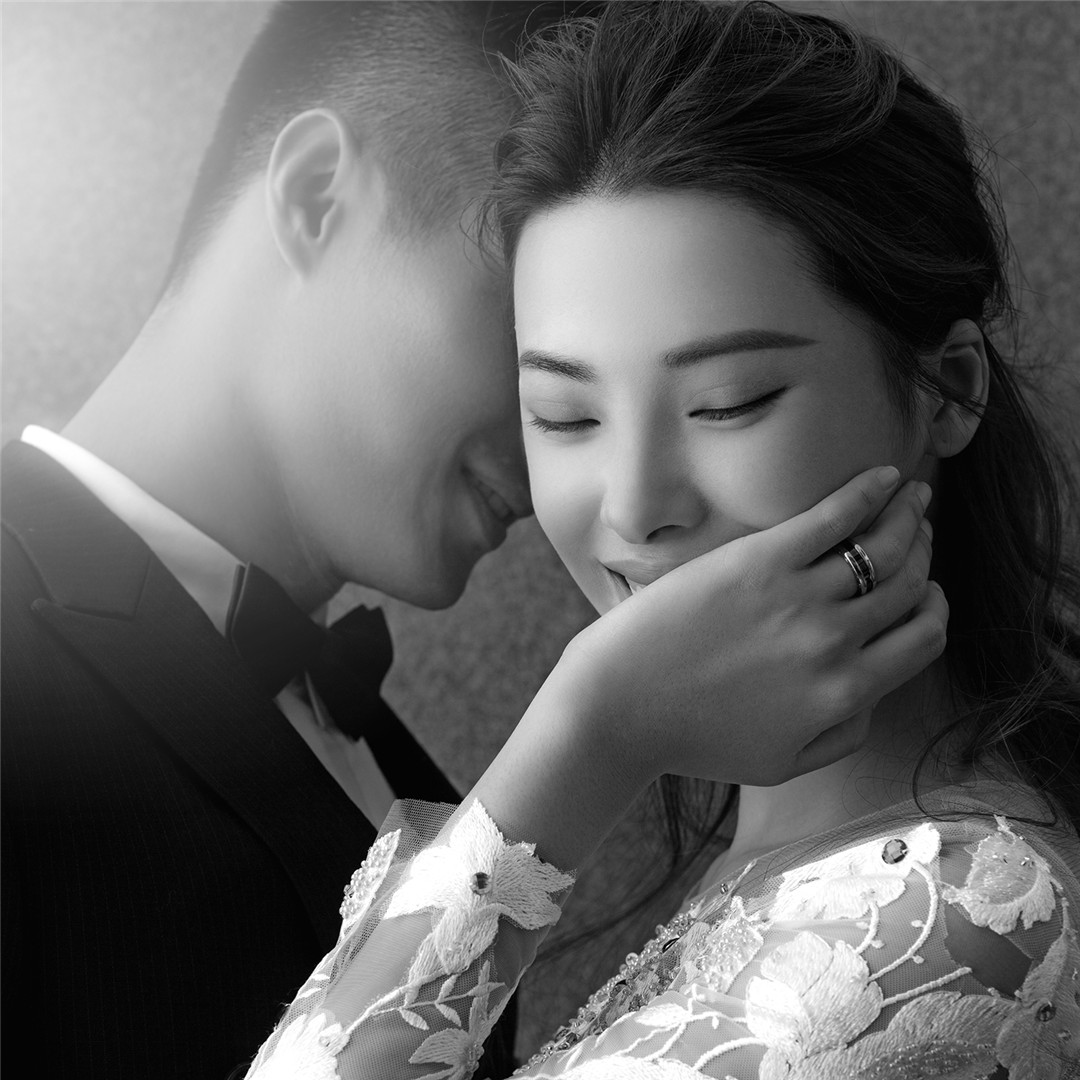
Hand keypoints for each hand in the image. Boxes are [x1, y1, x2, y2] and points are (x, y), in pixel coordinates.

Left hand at [563, 465, 943, 786]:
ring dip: (909, 517)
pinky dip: (869, 492)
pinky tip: (883, 477)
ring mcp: (799, 598)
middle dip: (924, 556)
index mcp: (845, 694)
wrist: (619, 707)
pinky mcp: (761, 560)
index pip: (923, 639)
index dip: (933, 610)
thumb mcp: (780, 762)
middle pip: (909, 587)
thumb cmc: (691, 738)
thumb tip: (874, 697)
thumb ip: (841, 735)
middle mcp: (834, 644)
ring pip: (884, 547)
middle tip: (919, 533)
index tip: (926, 591)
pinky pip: (834, 517)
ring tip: (911, 499)